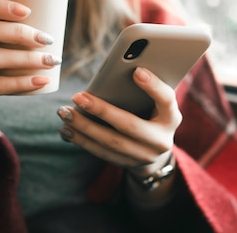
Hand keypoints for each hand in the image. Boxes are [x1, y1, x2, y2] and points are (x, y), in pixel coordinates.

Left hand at [57, 67, 181, 177]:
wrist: (156, 148)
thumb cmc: (153, 113)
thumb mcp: (156, 102)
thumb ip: (145, 89)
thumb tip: (121, 70)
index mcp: (171, 117)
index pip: (166, 99)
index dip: (153, 86)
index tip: (136, 71)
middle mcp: (161, 140)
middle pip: (129, 125)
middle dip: (101, 111)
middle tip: (77, 97)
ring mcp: (145, 156)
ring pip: (111, 142)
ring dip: (84, 128)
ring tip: (65, 113)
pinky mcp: (128, 165)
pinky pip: (102, 153)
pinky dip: (82, 141)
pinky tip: (67, 130)